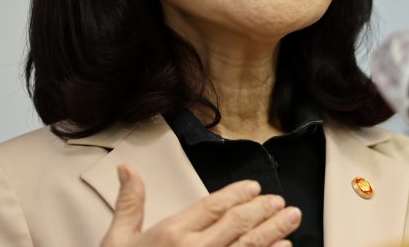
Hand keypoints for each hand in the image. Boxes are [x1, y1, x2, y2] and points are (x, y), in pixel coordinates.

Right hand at [101, 164, 301, 246]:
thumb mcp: (117, 240)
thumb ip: (129, 204)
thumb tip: (127, 170)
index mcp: (171, 233)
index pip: (212, 206)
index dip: (236, 194)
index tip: (253, 188)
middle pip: (237, 223)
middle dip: (262, 210)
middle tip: (279, 201)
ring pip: (248, 245)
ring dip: (274, 230)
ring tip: (291, 218)